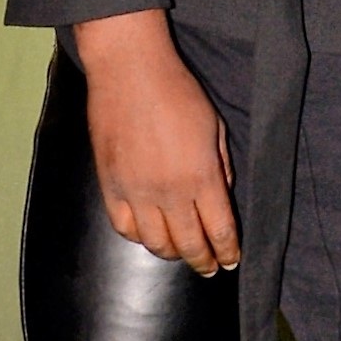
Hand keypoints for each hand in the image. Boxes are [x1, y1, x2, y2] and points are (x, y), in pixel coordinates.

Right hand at [72, 9, 239, 273]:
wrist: (130, 72)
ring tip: (180, 252)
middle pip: (188, 244)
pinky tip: (148, 235)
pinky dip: (138, 238)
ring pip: (154, 243)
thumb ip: (221, 166)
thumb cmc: (178, 92)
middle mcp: (169, 192)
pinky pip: (123, 227)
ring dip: (172, 254)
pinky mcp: (110, 185)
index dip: (227, 251)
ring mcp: (136, 192)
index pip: (219, 230)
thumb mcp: (215, 127)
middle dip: (203, 262)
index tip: (230, 262)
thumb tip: (222, 193)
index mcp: (201, 176)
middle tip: (209, 268)